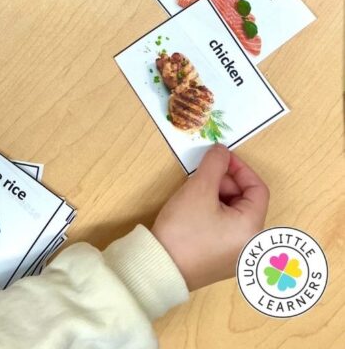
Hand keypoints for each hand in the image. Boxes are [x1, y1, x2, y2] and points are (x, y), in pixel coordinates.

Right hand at [151, 144, 268, 289]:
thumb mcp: (199, 188)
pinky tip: (195, 210)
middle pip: (247, 201)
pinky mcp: (223, 261)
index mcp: (253, 228)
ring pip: (235, 213)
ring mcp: (238, 255)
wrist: (162, 268)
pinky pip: (227, 227)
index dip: (240, 168)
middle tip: (203, 175)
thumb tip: (221, 150)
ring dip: (219, 196)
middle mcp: (252, 245)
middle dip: (226, 182)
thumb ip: (214, 164)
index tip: (220, 157)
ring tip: (196, 192)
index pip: (258, 188)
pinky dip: (215, 212)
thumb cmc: (184, 229)